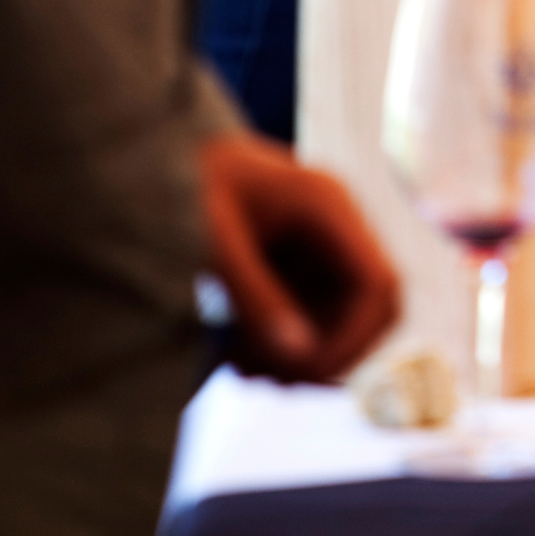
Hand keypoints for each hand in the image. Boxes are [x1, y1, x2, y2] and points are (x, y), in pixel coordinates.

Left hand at [202, 132, 399, 384]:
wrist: (156, 152)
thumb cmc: (182, 185)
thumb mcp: (212, 244)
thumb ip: (257, 298)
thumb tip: (300, 358)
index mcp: (328, 206)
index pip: (378, 283)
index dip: (355, 337)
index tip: (303, 373)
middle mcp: (336, 225)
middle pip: (369, 305)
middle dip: (331, 350)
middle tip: (273, 382)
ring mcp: (320, 243)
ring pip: (341, 316)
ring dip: (304, 353)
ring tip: (245, 373)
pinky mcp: (298, 261)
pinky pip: (310, 313)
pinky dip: (285, 342)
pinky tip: (240, 357)